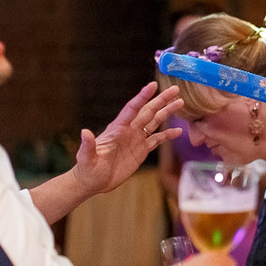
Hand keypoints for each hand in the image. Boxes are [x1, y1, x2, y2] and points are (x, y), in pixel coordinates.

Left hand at [70, 82, 183, 196]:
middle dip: (161, 99)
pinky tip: (178, 131)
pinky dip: (168, 135)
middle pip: (148, 111)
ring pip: (154, 122)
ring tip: (180, 102)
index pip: (132, 109)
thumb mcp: (86, 157)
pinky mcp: (141, 150)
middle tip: (175, 89)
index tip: (153, 85)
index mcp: (117, 128)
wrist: (92, 181)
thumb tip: (84, 132)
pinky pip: (157, 140)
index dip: (142, 97)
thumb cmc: (87, 168)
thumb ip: (88, 145)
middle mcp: (128, 130)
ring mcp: (135, 139)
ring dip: (167, 112)